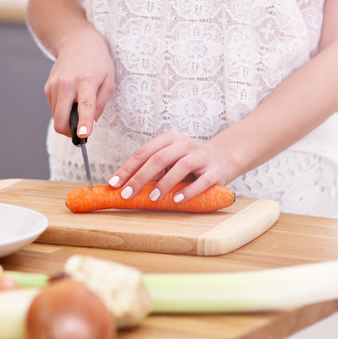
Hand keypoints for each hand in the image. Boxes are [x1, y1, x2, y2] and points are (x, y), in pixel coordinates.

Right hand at [44, 28, 114, 138]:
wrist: (77, 42)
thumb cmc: (97, 62)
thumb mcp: (108, 81)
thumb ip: (100, 105)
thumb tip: (89, 125)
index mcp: (86, 80)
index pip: (85, 105)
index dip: (83, 122)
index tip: (82, 135)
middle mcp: (67, 83)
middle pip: (60, 119)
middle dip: (68, 132)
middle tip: (79, 132)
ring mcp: (54, 85)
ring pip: (56, 117)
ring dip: (67, 118)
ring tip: (78, 104)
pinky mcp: (47, 88)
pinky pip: (54, 109)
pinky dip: (62, 110)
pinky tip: (70, 97)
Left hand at [107, 130, 233, 202]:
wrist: (223, 159)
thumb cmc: (188, 163)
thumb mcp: (168, 162)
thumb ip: (150, 170)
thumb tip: (123, 187)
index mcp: (169, 139)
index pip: (143, 152)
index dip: (127, 169)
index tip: (114, 184)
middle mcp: (184, 144)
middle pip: (159, 158)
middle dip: (140, 177)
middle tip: (128, 194)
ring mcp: (201, 156)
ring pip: (180, 167)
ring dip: (164, 184)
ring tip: (152, 198)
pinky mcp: (215, 171)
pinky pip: (201, 181)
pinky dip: (189, 191)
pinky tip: (177, 199)